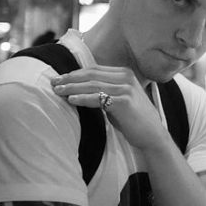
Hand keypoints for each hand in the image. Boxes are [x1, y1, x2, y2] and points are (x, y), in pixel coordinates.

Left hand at [52, 67, 169, 151]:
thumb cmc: (132, 119)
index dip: (74, 73)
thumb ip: (104, 90)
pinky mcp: (124, 102)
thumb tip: (79, 89)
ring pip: (92, 85)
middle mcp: (126, 77)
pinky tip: (71, 100)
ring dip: (72, 87)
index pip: (93, 69)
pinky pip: (98, 98)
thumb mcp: (118, 99)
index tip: (59, 78)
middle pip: (91, 74)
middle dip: (70, 78)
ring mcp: (126, 88)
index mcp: (124, 73)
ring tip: (58, 91)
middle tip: (53, 83)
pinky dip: (83, 98)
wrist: (152, 135)